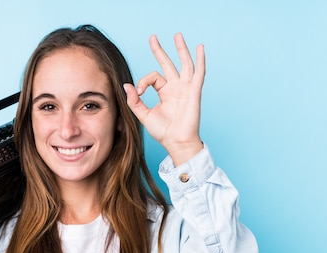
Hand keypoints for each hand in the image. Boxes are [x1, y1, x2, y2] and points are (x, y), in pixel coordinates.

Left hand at [124, 33, 204, 165]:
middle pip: (167, 64)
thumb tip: (126, 85)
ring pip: (184, 64)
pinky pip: (198, 73)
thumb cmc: (163, 131)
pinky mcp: (194, 91)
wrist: (176, 142)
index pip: (153, 77)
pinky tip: (200, 48)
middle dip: (160, 51)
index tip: (138, 91)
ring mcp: (185, 88)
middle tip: (152, 37)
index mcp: (164, 92)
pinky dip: (200, 60)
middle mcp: (175, 88)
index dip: (143, 81)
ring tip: (177, 35)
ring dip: (181, 49)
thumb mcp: (144, 115)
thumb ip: (135, 101)